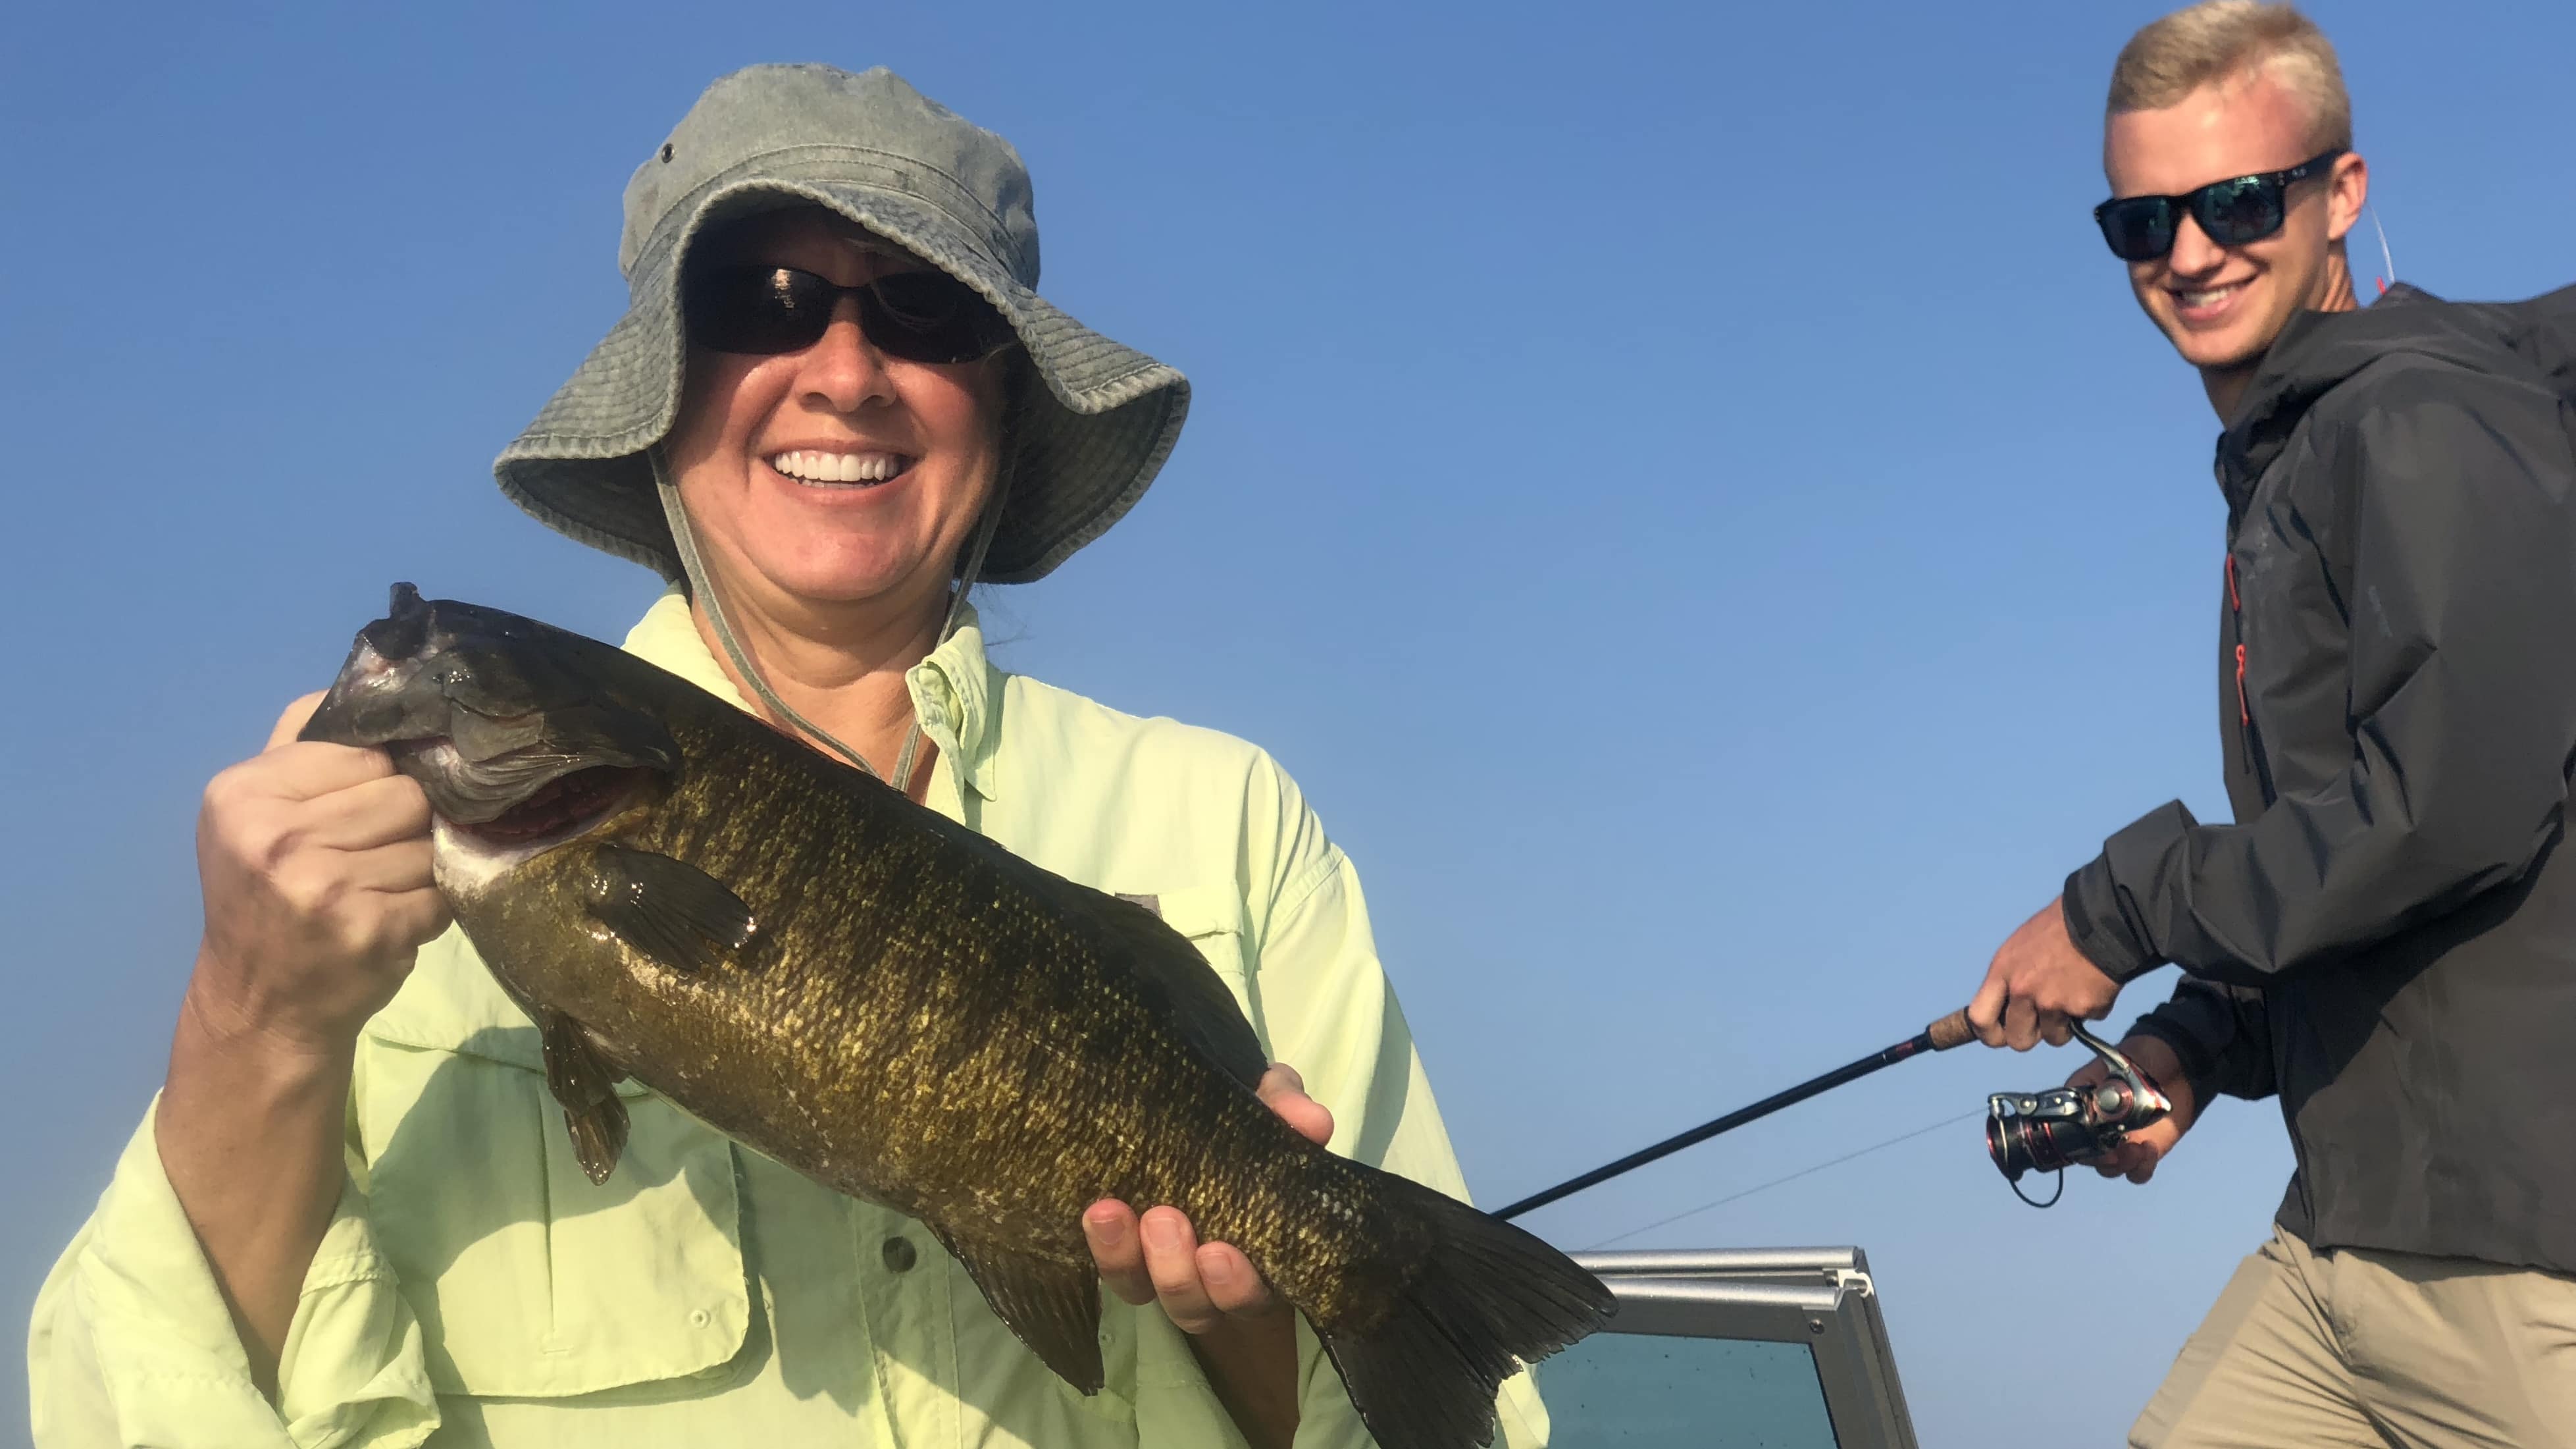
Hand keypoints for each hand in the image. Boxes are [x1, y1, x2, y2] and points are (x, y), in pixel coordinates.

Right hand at [188, 693, 451, 1058]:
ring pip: (429, 842)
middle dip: (405, 824)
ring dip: (420, 868)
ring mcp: (324, 886)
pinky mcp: (369, 930)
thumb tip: (369, 680)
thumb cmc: (265, 898)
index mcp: (243, 794)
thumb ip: (305, 748)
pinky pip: (441, 893)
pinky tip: (391, 922)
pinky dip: (430, 908)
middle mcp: (276, 836)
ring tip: (380, 890)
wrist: (258, 1007)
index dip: (380, 778)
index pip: (365, 750)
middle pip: (405, 793)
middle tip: (372, 857)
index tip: (358, 810)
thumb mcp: (255, 813)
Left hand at [1082, 1063, 1332, 1332]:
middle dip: (1177, 1273)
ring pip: (1145, 1293)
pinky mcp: (1121, 1248)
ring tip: (1114, 1213)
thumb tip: (1313, 1122)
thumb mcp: (1268, 1102)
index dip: (1234, 1287)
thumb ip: (1288, 1108)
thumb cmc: (1242, 1114)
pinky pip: (1110, 1266)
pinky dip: (1102, 1245)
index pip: (1254, 1294)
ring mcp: (1161, 1264)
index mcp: (1260, 1251)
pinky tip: (1096, 1212)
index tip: (1217, 1252)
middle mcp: (1210, 1274)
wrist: (1188, 1100)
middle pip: (1195, 1307)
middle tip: (1165, 1221)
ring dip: (1129, 1260)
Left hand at [1969, 895, 2121, 1050]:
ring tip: (2073, 995)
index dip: (1990, 1034)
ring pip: (2054, 1038)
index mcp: (2002, 971)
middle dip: (2031, 1035)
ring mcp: (2053, 1002)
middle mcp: (2023, 990)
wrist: (2100, 918)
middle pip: (2018, 1040)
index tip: (2001, 1036)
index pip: (1979, 1018)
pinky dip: (2090, 1010)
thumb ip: (2010, 980)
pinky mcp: (2083, 1008)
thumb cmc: (2059, 928)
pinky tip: (2092, 985)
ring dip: (2064, 1025)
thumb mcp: (2019, 948)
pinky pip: (2085, 1023)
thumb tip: (2009, 1008)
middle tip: (2043, 1021)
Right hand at [2066, 1035, 2198, 1183]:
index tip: (2095, 1145)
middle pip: (2086, 1155)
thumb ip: (2112, 1087)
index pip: (2066, 1128)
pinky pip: (2136, 1172)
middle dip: (2101, 1159)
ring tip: (2139, 1150)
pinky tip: (2150, 1150)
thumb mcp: (2124, 1065)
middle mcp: (2097, 1124)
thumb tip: (2103, 1109)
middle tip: (2117, 1154)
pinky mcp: (2142, 1149)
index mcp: (2083, 1102)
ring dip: (2121, 1165)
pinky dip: (2141, 1169)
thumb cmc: (2144, 1057)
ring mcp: (2119, 1139)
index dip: (2075, 1143)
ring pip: (2109, 1168)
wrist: (2178, 1062)